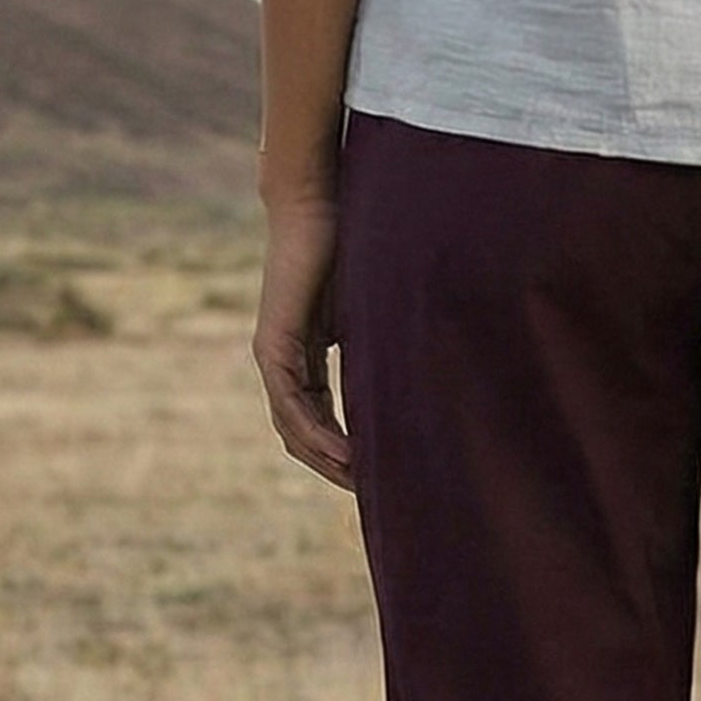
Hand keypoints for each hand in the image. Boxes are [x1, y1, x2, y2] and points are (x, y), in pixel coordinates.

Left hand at [252, 185, 352, 486]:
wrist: (318, 204)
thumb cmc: (351, 245)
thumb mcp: (372, 309)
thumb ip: (382, 343)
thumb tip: (425, 368)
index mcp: (304, 356)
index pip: (319, 419)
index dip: (345, 452)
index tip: (379, 475)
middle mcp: (283, 361)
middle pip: (302, 435)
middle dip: (335, 468)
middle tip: (375, 495)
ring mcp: (275, 355)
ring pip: (293, 428)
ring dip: (327, 461)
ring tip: (363, 485)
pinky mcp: (275, 345)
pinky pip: (291, 404)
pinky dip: (318, 434)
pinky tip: (346, 455)